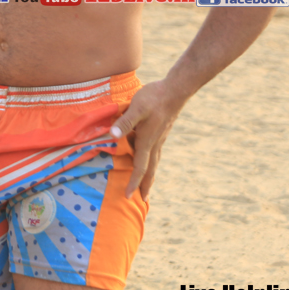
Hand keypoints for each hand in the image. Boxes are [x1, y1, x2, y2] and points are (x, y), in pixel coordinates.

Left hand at [110, 79, 185, 201]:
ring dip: (149, 174)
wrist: (176, 90)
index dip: (133, 182)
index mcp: (147, 141)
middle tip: (143, 199)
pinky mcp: (161, 131)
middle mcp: (154, 143)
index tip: (129, 196)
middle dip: (146, 185)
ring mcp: (159, 138)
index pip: (140, 168)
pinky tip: (147, 156)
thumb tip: (112, 135)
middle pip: (150, 169)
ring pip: (154, 161)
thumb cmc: (155, 97)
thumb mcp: (137, 108)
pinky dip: (151, 161)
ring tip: (146, 184)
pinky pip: (155, 152)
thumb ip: (125, 122)